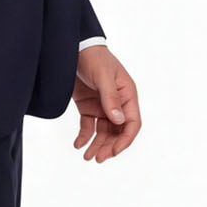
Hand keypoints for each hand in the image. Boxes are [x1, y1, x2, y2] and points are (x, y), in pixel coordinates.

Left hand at [72, 44, 139, 162]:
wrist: (74, 48)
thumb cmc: (94, 58)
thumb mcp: (103, 76)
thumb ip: (110, 98)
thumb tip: (118, 120)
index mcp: (127, 95)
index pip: (132, 123)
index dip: (125, 139)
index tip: (114, 152)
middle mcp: (117, 103)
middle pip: (117, 131)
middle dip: (109, 146)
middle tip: (97, 158)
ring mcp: (102, 106)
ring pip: (103, 132)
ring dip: (97, 145)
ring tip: (87, 157)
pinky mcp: (88, 106)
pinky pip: (88, 126)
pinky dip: (84, 137)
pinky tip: (78, 145)